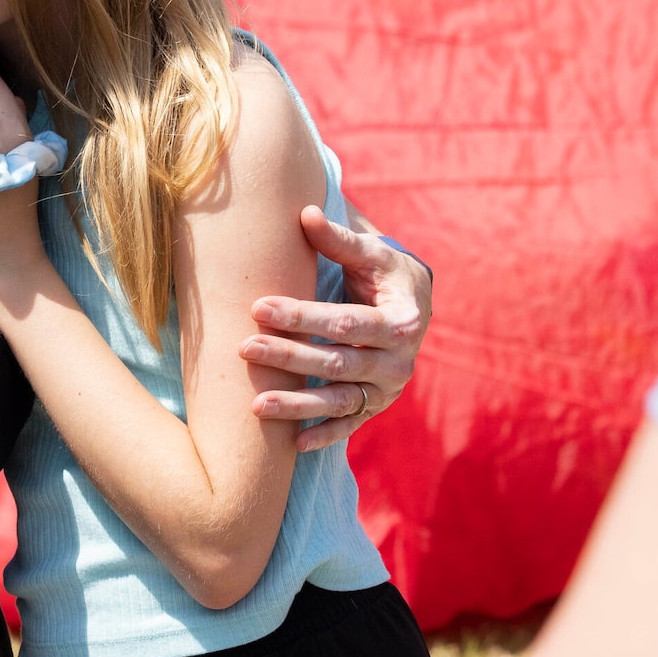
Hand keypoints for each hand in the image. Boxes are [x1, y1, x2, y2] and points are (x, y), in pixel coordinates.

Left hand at [239, 206, 431, 448]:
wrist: (413, 303)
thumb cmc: (383, 272)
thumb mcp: (369, 252)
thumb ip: (337, 239)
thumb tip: (304, 212)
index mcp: (402, 321)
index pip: (345, 322)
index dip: (302, 316)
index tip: (259, 307)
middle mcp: (400, 362)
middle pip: (338, 362)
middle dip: (290, 357)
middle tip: (245, 348)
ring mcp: (388, 389)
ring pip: (340, 400)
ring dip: (298, 405)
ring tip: (255, 406)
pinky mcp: (375, 405)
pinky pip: (349, 424)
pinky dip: (324, 435)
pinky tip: (294, 444)